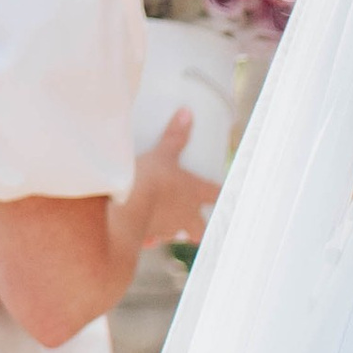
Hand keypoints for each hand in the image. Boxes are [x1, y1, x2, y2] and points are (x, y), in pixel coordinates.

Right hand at [128, 110, 221, 247]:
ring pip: (176, 235)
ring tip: (161, 221)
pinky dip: (148, 237)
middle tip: (195, 222)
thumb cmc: (149, 179)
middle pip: (201, 229)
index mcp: (194, 193)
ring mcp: (168, 230)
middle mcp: (186, 216)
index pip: (217, 195)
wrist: (127, 207)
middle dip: (200, 228)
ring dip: (172, 230)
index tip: (224, 193)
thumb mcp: (162, 154)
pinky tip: (142, 234)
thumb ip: (174, 136)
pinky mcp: (149, 238)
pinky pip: (151, 239)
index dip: (222, 193)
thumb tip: (186, 112)